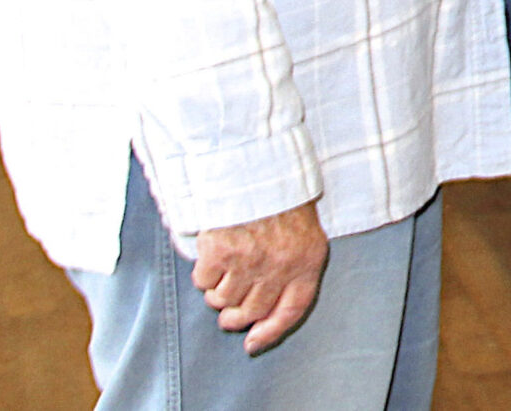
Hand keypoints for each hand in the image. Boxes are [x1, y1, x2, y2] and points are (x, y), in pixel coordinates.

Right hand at [192, 200, 327, 354]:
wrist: (258, 167)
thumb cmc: (281, 201)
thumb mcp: (304, 233)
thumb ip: (293, 270)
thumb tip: (260, 320)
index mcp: (307, 260)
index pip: (292, 309)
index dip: (271, 332)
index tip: (252, 344)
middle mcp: (279, 266)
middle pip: (251, 312)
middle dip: (235, 317)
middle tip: (228, 311)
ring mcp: (249, 261)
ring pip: (223, 300)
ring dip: (218, 292)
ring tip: (224, 270)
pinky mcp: (220, 253)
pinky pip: (203, 281)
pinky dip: (204, 273)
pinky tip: (212, 254)